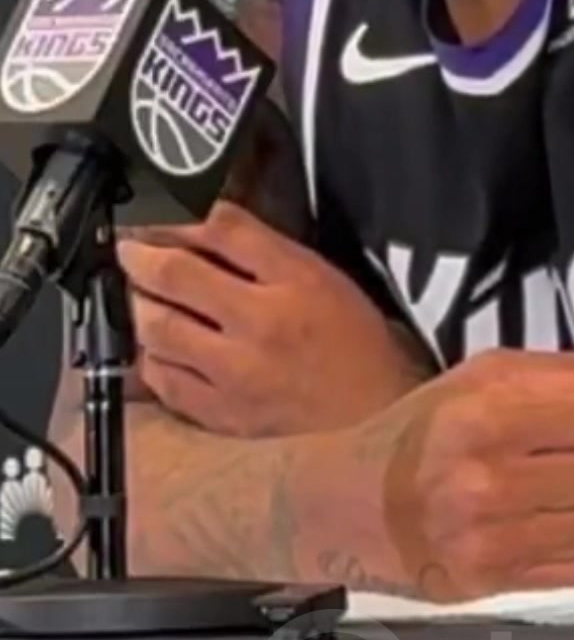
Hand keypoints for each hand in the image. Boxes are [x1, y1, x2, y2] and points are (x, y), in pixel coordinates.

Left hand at [118, 202, 424, 436]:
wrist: (377, 420)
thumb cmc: (355, 343)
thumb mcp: (321, 277)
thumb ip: (265, 249)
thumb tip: (207, 225)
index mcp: (294, 282)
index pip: (221, 230)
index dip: (178, 219)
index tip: (156, 219)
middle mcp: (260, 325)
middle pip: (176, 278)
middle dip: (141, 258)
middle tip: (130, 251)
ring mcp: (236, 376)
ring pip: (159, 330)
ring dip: (140, 306)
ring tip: (141, 297)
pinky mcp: (224, 416)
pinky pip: (165, 381)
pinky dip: (151, 358)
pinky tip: (157, 348)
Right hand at [370, 343, 573, 599]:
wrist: (347, 504)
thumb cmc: (425, 430)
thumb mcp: (490, 377)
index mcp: (484, 416)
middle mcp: (482, 482)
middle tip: (556, 458)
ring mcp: (484, 542)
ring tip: (545, 494)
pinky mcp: (487, 588)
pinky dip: (569, 551)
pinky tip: (531, 530)